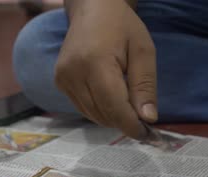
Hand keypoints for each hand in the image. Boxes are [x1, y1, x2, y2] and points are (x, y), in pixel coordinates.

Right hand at [55, 0, 156, 138]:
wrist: (92, 9)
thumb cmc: (122, 27)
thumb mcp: (143, 52)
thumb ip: (145, 86)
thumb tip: (148, 119)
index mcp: (95, 63)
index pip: (114, 107)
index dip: (131, 125)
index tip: (147, 134)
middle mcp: (73, 74)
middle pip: (103, 114)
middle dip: (125, 122)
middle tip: (144, 120)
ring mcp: (63, 79)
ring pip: (93, 115)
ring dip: (114, 118)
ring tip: (130, 108)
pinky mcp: (60, 82)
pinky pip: (84, 108)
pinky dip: (101, 111)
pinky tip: (114, 100)